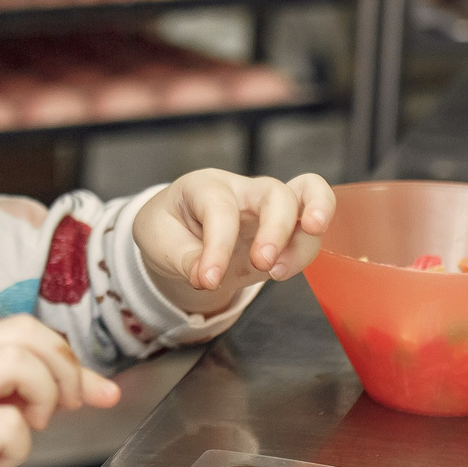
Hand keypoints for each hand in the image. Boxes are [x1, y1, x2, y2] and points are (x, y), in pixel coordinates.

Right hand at [0, 317, 118, 466]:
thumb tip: (33, 407)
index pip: (19, 334)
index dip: (66, 358)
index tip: (94, 392)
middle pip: (26, 331)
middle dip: (67, 365)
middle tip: (75, 406)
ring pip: (20, 360)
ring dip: (45, 394)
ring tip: (31, 429)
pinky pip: (8, 425)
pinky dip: (17, 446)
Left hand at [134, 170, 335, 314]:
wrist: (177, 237)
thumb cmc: (168, 229)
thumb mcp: (157, 241)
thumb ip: (184, 259)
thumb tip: (208, 279)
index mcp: (206, 185)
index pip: (221, 209)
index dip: (218, 246)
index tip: (207, 280)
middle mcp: (243, 190)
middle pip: (275, 192)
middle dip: (276, 228)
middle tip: (262, 262)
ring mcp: (267, 207)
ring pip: (308, 198)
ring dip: (304, 237)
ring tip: (279, 271)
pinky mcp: (284, 230)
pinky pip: (310, 231)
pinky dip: (305, 251)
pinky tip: (282, 271)